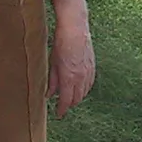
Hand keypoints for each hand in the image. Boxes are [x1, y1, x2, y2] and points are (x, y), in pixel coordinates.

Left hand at [49, 0, 94, 117]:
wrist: (75, 26)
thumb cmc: (61, 42)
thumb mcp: (53, 63)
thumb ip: (52, 80)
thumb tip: (49, 94)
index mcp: (69, 78)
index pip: (66, 101)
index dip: (62, 109)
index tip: (58, 114)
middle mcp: (81, 77)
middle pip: (77, 98)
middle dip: (69, 104)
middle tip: (62, 106)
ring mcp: (88, 70)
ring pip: (85, 91)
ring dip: (78, 97)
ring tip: (70, 98)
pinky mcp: (93, 64)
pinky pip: (90, 82)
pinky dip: (85, 88)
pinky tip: (81, 87)